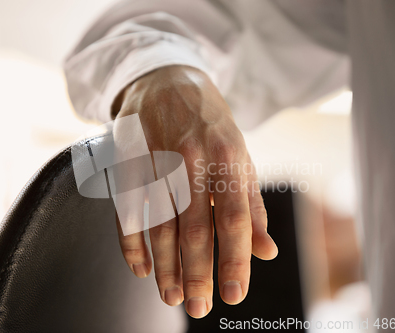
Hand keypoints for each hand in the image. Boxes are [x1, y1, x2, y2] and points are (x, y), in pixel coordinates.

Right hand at [113, 65, 277, 317]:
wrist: (168, 80)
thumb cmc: (211, 126)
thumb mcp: (241, 157)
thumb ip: (252, 204)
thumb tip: (266, 251)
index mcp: (229, 157)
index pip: (234, 218)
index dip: (235, 260)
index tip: (234, 296)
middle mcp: (193, 159)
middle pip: (194, 226)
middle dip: (197, 272)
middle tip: (199, 308)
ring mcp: (157, 158)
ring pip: (159, 222)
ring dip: (164, 265)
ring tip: (171, 297)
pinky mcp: (130, 159)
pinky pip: (128, 207)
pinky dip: (131, 241)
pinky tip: (140, 269)